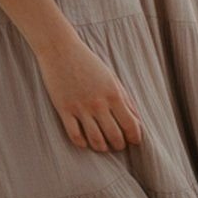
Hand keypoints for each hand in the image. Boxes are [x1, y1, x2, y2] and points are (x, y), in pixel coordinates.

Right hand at [36, 34, 144, 151]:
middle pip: (114, 135)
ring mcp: (80, 108)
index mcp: (113, 94)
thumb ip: (125, 99)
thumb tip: (136, 119)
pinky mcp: (64, 109)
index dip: (135, 137)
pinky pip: (74, 135)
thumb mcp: (112, 78)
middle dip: (119, 145)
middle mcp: (98, 104)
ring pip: (95, 139)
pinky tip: (84, 142)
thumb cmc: (88, 63)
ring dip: (101, 147)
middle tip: (118, 146)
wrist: (61, 50)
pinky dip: (81, 143)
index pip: (130, 124)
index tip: (134, 141)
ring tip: (103, 147)